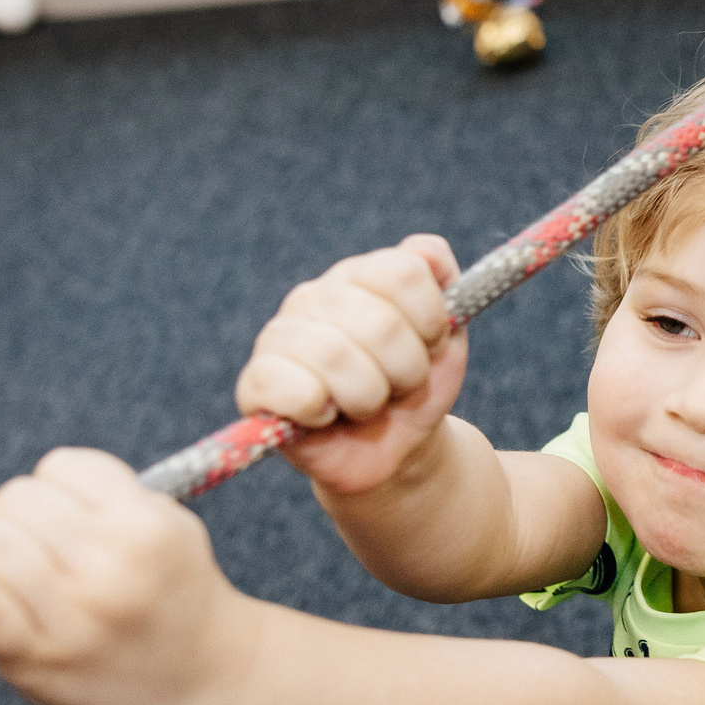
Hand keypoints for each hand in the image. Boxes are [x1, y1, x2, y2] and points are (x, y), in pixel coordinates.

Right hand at [0, 447, 254, 704]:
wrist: (213, 677)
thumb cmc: (103, 673)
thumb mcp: (32, 673)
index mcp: (42, 652)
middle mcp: (87, 602)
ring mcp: (125, 556)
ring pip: (28, 492)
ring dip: (18, 505)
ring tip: (43, 534)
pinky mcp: (156, 517)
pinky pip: (75, 465)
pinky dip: (59, 477)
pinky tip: (77, 508)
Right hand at [235, 234, 467, 495]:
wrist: (396, 451)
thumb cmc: (416, 388)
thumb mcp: (447, 336)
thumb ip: (447, 284)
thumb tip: (427, 252)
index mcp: (361, 276)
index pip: (403, 273)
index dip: (431, 322)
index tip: (430, 346)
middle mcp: (316, 296)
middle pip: (380, 323)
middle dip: (406, 370)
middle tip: (397, 385)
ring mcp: (281, 335)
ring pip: (336, 355)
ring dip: (369, 397)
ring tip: (366, 405)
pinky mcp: (257, 383)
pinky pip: (291, 387)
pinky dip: (319, 411)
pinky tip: (325, 416)